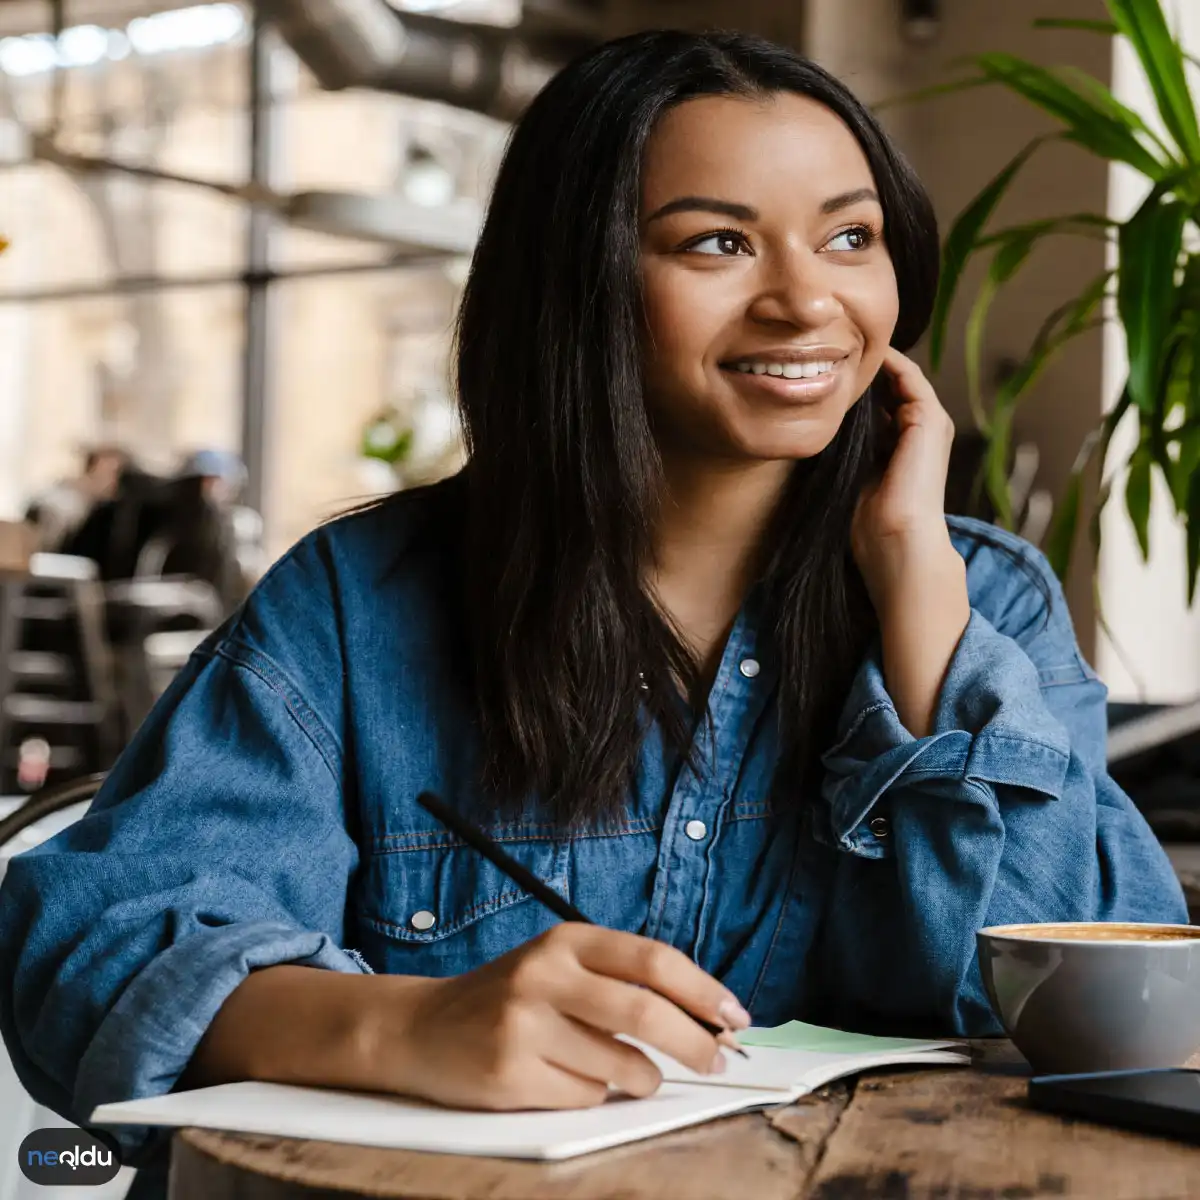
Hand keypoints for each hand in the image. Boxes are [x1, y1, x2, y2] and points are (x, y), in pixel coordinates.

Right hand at [372, 924, 750, 1110]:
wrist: (421, 1028)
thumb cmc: (509, 999)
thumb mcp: (560, 967)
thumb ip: (621, 981)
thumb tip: (706, 1018)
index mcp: (565, 939)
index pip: (653, 960)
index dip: (703, 990)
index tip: (735, 1017)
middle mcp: (544, 974)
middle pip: (645, 1011)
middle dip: (695, 1043)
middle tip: (717, 1061)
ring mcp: (523, 1023)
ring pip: (623, 1065)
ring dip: (642, 1077)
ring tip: (628, 1072)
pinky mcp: (509, 1074)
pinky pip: (586, 1097)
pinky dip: (594, 1095)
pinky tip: (564, 1078)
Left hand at [849, 348, 969, 736]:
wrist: (896, 545)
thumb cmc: (867, 525)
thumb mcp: (845, 477)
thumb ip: (838, 452)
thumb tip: (802, 433)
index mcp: (900, 449)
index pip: (877, 407)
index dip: (849, 391)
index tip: (816, 374)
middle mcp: (917, 433)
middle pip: (888, 388)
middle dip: (859, 370)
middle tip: (824, 350)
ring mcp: (928, 425)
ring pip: (900, 378)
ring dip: (872, 362)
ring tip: (839, 345)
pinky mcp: (930, 420)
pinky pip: (908, 378)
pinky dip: (886, 363)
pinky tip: (857, 357)